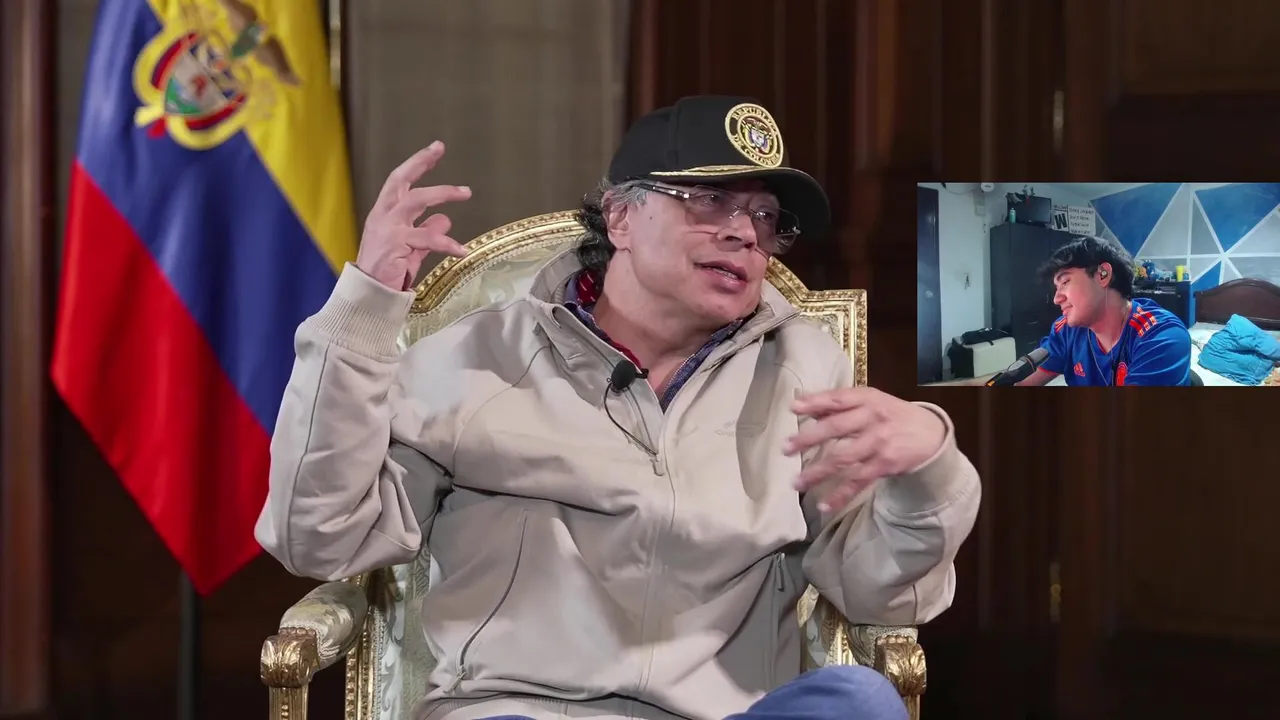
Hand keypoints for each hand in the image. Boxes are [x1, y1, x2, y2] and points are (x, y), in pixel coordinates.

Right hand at [356, 142, 472, 290]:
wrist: (370, 296)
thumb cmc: (388, 273)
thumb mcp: (411, 249)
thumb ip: (426, 232)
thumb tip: (445, 219)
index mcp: (384, 214)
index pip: (400, 182)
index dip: (417, 164)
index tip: (435, 148)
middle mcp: (383, 216)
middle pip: (401, 181)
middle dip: (420, 163)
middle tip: (440, 149)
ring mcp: (388, 228)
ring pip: (415, 200)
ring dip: (442, 193)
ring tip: (465, 193)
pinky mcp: (395, 245)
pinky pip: (426, 239)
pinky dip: (446, 243)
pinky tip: (462, 250)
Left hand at [783, 388, 946, 512]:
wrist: (930, 434)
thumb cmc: (891, 414)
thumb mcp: (870, 400)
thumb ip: (838, 403)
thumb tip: (802, 404)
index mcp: (867, 399)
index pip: (838, 399)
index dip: (815, 402)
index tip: (793, 408)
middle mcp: (872, 419)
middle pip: (837, 428)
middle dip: (809, 438)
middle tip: (785, 448)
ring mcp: (879, 444)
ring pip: (844, 459)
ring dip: (818, 472)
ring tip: (796, 483)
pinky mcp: (884, 466)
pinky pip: (859, 482)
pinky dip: (841, 495)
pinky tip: (824, 505)